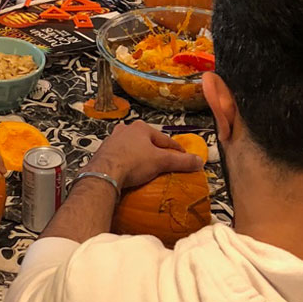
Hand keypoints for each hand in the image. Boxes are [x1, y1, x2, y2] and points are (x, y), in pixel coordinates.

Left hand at [86, 120, 203, 189]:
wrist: (104, 173)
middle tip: (163, 163)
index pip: (164, 139)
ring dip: (139, 156)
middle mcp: (125, 130)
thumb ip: (181, 161)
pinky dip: (126, 162)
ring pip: (132, 148)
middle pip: (146, 141)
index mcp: (140, 128)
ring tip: (146, 169)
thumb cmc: (133, 162)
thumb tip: (199, 161)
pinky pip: (120, 156)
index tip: (183, 157)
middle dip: (155, 151)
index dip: (176, 149)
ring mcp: (112, 140)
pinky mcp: (103, 153)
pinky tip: (129, 172)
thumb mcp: (161, 161)